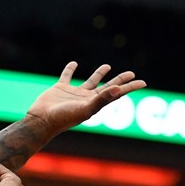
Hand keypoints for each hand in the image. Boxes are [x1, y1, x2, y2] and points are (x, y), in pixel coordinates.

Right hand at [25, 61, 146, 135]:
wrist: (41, 121)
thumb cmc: (63, 118)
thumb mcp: (85, 109)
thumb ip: (102, 99)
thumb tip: (119, 89)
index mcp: (95, 103)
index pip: (117, 93)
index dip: (130, 87)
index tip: (143, 82)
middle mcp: (86, 98)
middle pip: (107, 87)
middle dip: (120, 80)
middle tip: (131, 74)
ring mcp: (73, 93)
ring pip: (90, 81)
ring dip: (99, 74)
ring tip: (107, 66)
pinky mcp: (60, 88)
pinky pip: (67, 76)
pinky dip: (70, 69)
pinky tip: (74, 64)